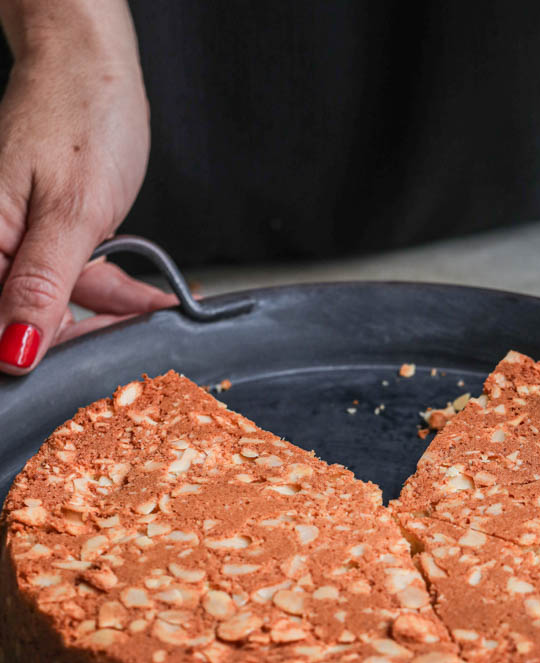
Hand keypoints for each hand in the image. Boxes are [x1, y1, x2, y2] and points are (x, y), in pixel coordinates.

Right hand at [0, 13, 171, 373]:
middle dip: (91, 330)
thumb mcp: (71, 212)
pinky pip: (74, 284)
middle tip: (140, 327)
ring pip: (61, 309)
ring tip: (156, 303)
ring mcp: (16, 246)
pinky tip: (148, 296)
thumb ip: (43, 286)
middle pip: (32, 326)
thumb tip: (15, 350)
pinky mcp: (43, 242)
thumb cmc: (78, 114)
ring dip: (111, 310)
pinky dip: (112, 290)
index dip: (52, 352)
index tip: (106, 353)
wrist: (90, 64)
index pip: (4, 331)